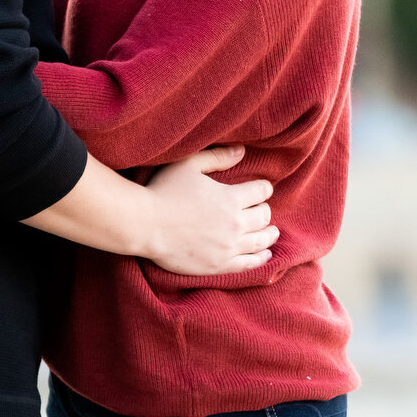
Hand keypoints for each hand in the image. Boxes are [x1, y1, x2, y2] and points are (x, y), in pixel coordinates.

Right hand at [139, 145, 278, 275]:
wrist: (144, 225)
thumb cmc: (163, 191)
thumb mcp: (189, 165)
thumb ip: (217, 157)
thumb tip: (242, 151)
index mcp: (231, 198)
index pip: (262, 191)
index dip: (263, 188)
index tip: (261, 188)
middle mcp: (235, 224)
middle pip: (264, 216)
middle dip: (264, 210)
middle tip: (261, 209)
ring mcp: (228, 247)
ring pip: (261, 240)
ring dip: (269, 234)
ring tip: (272, 232)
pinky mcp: (219, 265)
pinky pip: (249, 264)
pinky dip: (261, 258)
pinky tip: (266, 254)